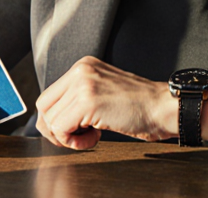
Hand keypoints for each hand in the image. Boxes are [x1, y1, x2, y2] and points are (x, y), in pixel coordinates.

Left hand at [35, 56, 176, 149]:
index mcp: (84, 66)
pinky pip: (61, 128)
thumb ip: (80, 97)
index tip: (72, 130)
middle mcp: (80, 70)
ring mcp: (83, 84)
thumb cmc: (141, 106)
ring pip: (50, 119)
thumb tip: (55, 118)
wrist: (163, 108)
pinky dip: (74, 142)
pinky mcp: (86, 101)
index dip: (56, 119)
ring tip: (92, 136)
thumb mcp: (104, 90)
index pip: (50, 95)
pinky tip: (96, 137)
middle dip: (55, 129)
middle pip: (44, 106)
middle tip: (77, 137)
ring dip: (67, 137)